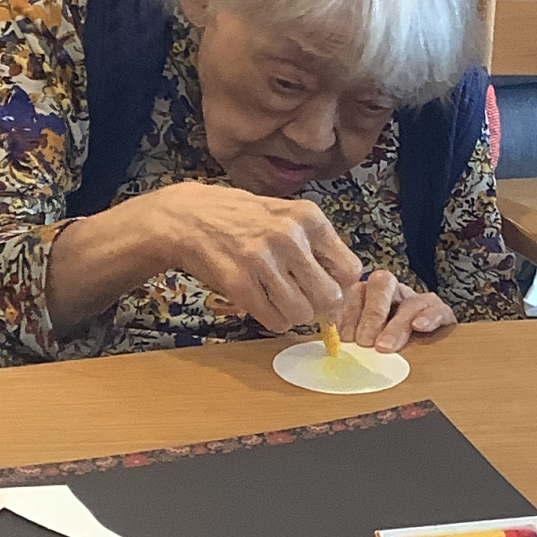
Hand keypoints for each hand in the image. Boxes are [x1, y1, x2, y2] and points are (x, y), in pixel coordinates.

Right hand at [143, 181, 362, 333]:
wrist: (186, 216)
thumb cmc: (242, 219)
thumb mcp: (285, 216)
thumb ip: (316, 244)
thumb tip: (345, 285)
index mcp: (308, 218)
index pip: (350, 269)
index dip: (340, 283)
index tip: (325, 284)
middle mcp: (289, 236)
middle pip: (330, 296)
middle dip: (320, 304)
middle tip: (304, 298)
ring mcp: (262, 259)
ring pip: (303, 313)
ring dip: (294, 314)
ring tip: (280, 299)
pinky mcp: (238, 281)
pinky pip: (274, 320)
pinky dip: (273, 319)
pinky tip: (263, 303)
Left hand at [334, 269, 457, 353]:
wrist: (429, 356)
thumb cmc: (385, 350)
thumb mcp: (364, 344)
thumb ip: (351, 340)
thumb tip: (334, 349)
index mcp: (369, 296)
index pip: (356, 291)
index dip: (349, 312)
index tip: (346, 338)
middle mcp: (393, 292)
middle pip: (382, 285)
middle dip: (372, 314)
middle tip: (365, 342)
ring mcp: (419, 300)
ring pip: (409, 301)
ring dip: (396, 325)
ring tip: (385, 347)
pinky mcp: (442, 312)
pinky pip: (438, 309)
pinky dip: (428, 317)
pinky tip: (419, 328)